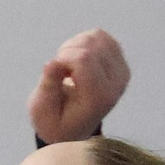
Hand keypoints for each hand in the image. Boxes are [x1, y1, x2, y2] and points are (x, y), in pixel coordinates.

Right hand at [26, 28, 129, 143]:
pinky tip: (75, 61)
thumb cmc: (55, 121)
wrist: (73, 128)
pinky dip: (82, 42)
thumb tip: (52, 63)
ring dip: (74, 46)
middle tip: (59, 72)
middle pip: (89, 45)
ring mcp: (122, 70)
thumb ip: (48, 88)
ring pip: (95, 37)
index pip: (84, 59)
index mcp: (100, 98)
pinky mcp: (119, 60)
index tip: (53, 73)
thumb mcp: (42, 111)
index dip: (62, 58)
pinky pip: (99, 35)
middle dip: (66, 52)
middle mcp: (117, 83)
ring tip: (66, 68)